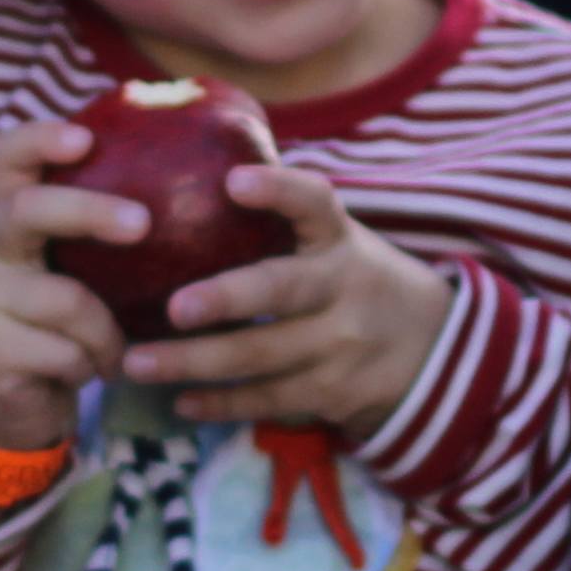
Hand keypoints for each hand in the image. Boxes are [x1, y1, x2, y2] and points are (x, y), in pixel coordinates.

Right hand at [0, 117, 135, 454]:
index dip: (41, 139)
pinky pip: (63, 353)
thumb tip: (213, 183)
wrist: (13, 407)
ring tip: (117, 350)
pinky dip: (90, 365)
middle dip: (88, 211)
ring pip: (64, 300)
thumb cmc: (65, 325)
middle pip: (27, 209)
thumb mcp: (80, 273)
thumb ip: (112, 236)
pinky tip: (87, 372)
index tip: (86, 139)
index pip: (8, 156)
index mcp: (6, 216)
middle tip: (142, 223)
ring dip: (106, 331)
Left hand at [125, 164, 457, 434]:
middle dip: (228, 298)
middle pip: (284, 289)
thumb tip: (192, 167)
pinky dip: (221, 403)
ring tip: (136, 363)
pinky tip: (178, 403)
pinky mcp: (332, 392)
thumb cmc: (352, 280)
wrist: (434, 350)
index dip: (278, 190)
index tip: (234, 180)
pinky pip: (268, 399)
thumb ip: (282, 217)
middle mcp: (344, 287)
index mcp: (338, 239)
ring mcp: (340, 344)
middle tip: (173, 307)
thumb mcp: (336, 241)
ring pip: (262, 355)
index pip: (315, 202)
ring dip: (195, 362)